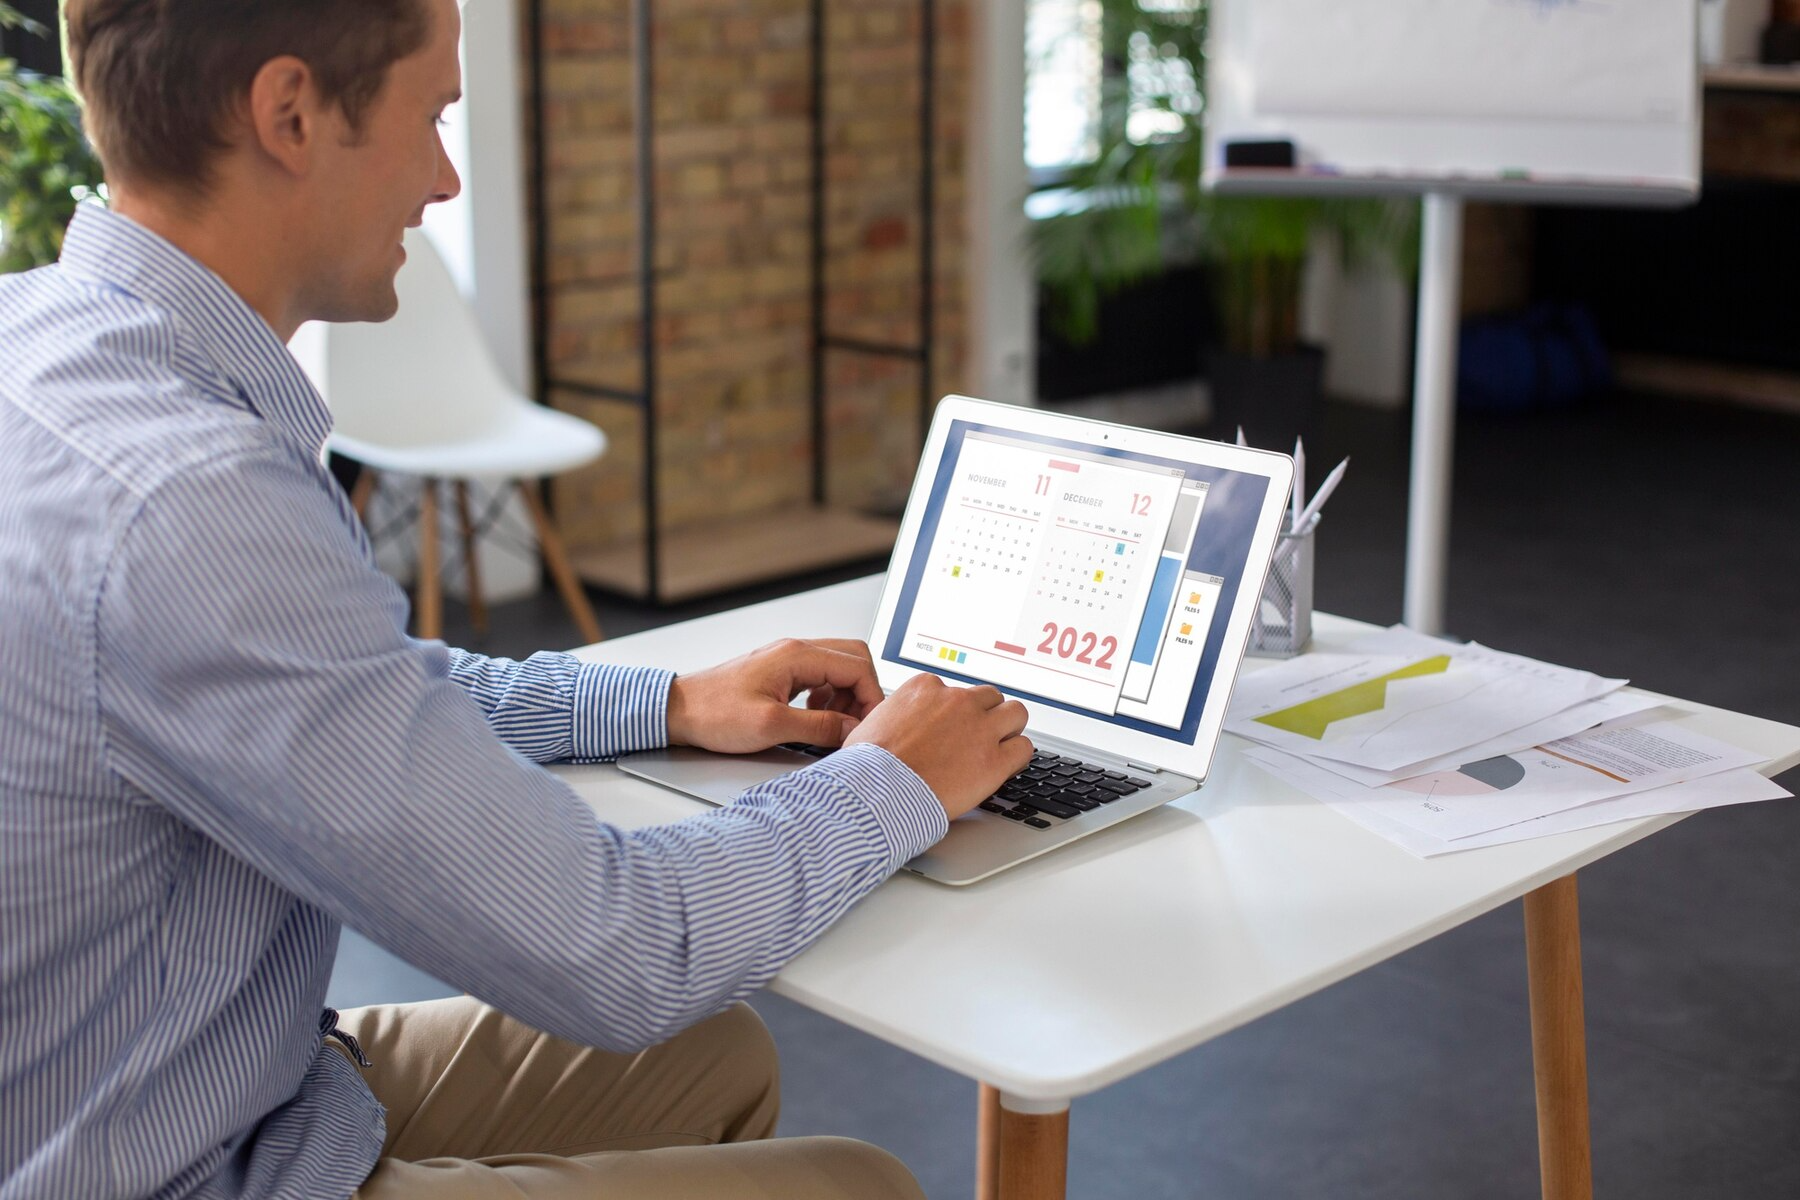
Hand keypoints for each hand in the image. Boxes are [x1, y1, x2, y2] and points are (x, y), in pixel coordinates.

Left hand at [667, 638, 885, 753]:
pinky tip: (814, 718)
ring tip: (833, 725)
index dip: (871, 697)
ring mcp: (787, 661)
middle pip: (852, 659)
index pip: (856, 666)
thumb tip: (853, 731)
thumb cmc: (714, 713)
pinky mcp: (779, 674)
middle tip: (856, 723)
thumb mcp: (771, 726)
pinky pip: (818, 678)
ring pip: (836, 668)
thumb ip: (818, 726)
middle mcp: (794, 651)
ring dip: (844, 696)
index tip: (869, 725)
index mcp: (796, 656)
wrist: (678, 710)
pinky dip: (827, 698)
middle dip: (862, 693)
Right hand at [845, 675, 1031, 819]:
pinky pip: (1024, 748)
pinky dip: (1017, 756)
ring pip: (1015, 713)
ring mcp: (979, 728)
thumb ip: (892, 715)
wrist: (879, 793)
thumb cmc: (868, 766)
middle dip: (986, 714)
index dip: (957, 712)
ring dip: (1009, 728)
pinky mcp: (994, 760)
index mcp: (926, 688)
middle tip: (979, 735)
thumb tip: (889, 725)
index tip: (952, 728)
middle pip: (989, 697)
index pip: (955, 691)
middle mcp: (956, 701)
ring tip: (1000, 746)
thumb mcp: (872, 723)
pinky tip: (1007, 766)